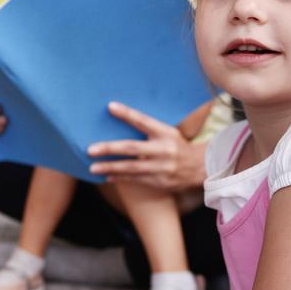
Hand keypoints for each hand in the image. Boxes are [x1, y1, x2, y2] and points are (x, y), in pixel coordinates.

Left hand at [87, 101, 205, 191]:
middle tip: (90, 149)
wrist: (200, 168)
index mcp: (165, 133)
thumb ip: (148, 129)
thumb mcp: (168, 133)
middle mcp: (164, 149)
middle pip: (132, 148)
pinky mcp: (160, 182)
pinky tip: (106, 177)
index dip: (127, 114)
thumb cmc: (176, 146)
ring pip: (131, 168)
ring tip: (93, 167)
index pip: (143, 120)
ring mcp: (162, 167)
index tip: (110, 107)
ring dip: (110, 167)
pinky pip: (135, 180)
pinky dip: (120, 178)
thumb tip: (120, 120)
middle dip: (109, 148)